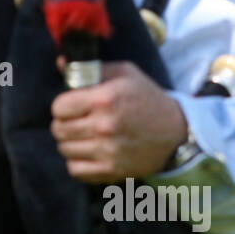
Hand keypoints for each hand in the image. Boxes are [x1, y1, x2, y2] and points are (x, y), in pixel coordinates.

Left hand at [49, 60, 187, 182]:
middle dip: (63, 124)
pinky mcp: (112, 170)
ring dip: (70, 143)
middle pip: (58, 129)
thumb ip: (92, 69)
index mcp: (105, 99)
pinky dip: (77, 162)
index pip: (59, 107)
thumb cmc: (147, 99)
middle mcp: (105, 125)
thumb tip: (60, 63)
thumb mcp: (125, 74)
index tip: (71, 107)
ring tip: (83, 137)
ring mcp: (108, 151)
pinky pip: (75, 170)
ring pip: (65, 149)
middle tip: (75, 122)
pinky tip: (88, 153)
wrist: (176, 132)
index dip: (62, 106)